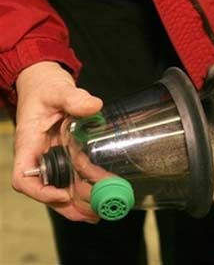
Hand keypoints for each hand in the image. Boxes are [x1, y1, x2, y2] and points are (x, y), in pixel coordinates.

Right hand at [13, 61, 102, 222]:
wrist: (46, 83)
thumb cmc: (44, 88)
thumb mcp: (57, 90)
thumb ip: (73, 98)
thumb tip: (93, 105)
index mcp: (29, 143)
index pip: (24, 177)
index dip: (41, 191)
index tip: (63, 194)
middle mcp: (40, 155)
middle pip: (49, 189)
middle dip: (70, 204)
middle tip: (95, 213)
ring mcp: (54, 156)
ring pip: (65, 185)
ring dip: (84, 199)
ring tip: (105, 208)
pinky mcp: (67, 152)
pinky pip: (76, 173)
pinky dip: (89, 184)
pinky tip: (106, 190)